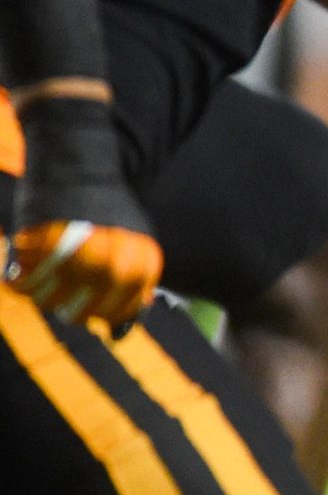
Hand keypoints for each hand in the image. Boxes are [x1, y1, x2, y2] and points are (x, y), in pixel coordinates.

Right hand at [7, 97, 158, 330]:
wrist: (76, 159)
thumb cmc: (104, 208)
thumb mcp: (131, 242)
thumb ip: (130, 285)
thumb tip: (121, 334)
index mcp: (140, 261)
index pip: (121, 312)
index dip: (102, 316)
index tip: (92, 310)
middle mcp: (113, 261)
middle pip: (82, 313)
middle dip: (68, 308)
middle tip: (61, 292)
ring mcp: (77, 253)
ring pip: (51, 302)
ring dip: (43, 294)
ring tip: (45, 273)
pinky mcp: (44, 243)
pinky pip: (26, 283)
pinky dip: (21, 281)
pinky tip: (23, 268)